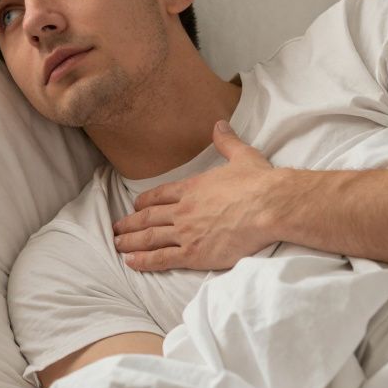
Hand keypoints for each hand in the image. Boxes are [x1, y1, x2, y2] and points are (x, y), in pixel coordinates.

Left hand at [112, 120, 278, 270]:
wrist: (270, 207)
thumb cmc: (259, 182)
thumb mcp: (242, 155)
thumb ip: (226, 142)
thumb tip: (220, 124)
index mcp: (192, 188)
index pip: (160, 195)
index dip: (144, 202)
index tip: (135, 206)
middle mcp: (183, 210)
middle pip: (148, 217)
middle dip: (130, 223)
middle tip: (116, 229)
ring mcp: (186, 232)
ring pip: (149, 238)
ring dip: (130, 242)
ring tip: (117, 245)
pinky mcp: (194, 253)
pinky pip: (162, 258)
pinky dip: (144, 261)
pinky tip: (131, 262)